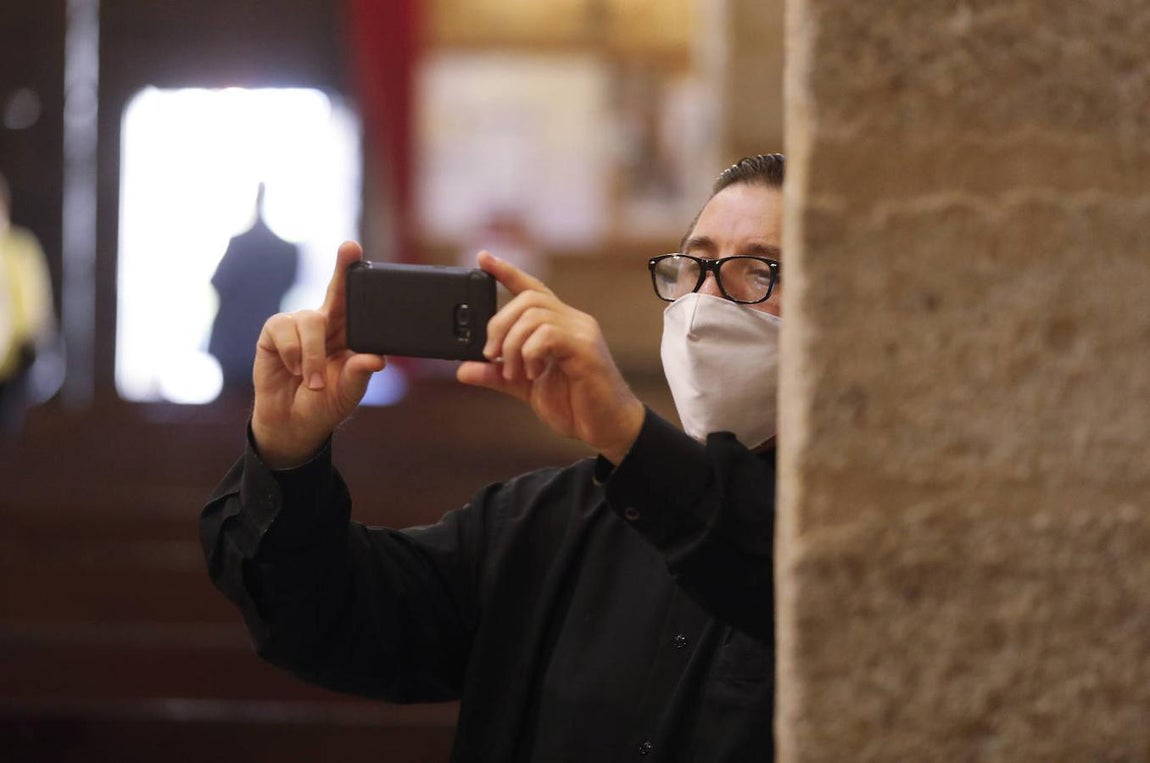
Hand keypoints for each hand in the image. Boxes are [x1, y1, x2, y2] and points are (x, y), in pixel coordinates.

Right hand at [251, 241, 385, 468]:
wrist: (293, 424)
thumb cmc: (325, 403)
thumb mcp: (348, 393)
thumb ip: (359, 374)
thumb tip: (376, 359)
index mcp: (348, 334)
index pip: (356, 301)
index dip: (356, 274)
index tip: (358, 250)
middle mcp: (324, 324)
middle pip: (335, 290)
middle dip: (342, 268)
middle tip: (350, 249)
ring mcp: (298, 326)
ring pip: (310, 321)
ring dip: (313, 356)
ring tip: (313, 381)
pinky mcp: (273, 333)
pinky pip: (283, 331)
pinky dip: (291, 354)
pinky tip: (293, 370)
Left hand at [456, 252, 644, 463]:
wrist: (607, 428)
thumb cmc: (575, 405)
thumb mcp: (525, 388)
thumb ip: (496, 375)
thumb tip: (463, 369)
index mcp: (558, 326)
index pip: (531, 288)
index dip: (506, 271)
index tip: (483, 258)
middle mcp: (572, 321)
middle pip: (527, 299)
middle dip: (499, 325)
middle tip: (491, 356)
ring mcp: (581, 332)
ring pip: (534, 316)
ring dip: (512, 345)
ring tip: (515, 373)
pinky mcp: (586, 348)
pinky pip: (548, 335)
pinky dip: (531, 354)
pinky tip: (534, 374)